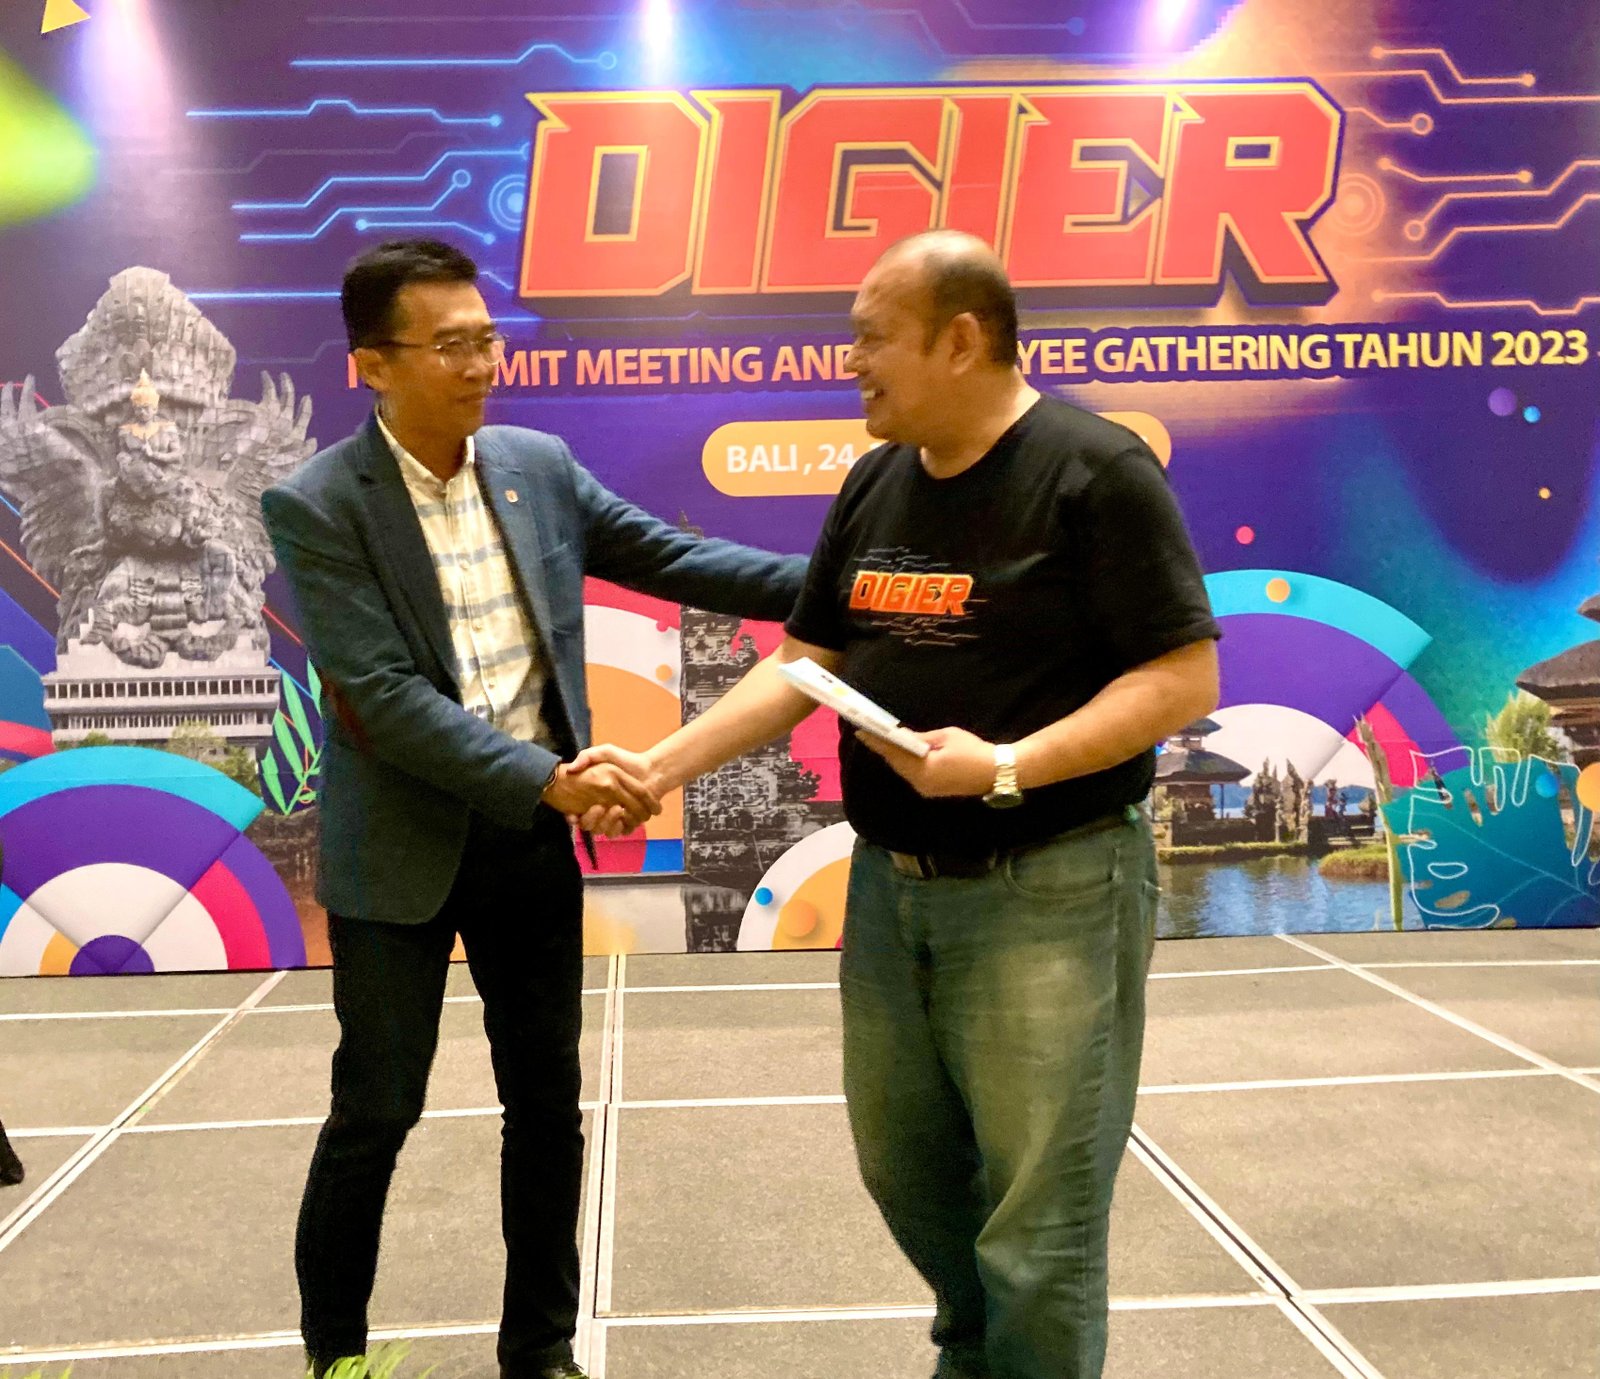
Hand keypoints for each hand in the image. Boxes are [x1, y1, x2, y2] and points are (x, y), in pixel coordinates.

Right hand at [562, 743, 668, 835]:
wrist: (652, 770)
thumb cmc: (628, 760)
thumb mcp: (605, 752)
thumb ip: (588, 756)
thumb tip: (572, 769)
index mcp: (596, 795)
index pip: (580, 810)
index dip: (573, 813)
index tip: (574, 811)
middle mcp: (604, 808)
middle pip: (592, 823)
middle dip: (593, 818)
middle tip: (599, 806)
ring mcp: (616, 817)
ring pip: (605, 829)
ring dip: (608, 822)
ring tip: (617, 808)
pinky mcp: (629, 823)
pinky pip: (621, 831)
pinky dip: (620, 826)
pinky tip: (623, 816)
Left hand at [856, 726, 997, 798]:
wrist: (996, 771)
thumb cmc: (972, 750)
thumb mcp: (946, 737)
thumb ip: (923, 738)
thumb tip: (903, 736)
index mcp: (924, 769)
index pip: (895, 754)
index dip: (877, 743)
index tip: (862, 732)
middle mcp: (921, 783)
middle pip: (897, 764)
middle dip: (884, 749)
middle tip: (870, 733)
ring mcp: (927, 790)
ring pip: (904, 771)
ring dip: (895, 757)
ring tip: (882, 741)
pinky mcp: (934, 791)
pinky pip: (914, 776)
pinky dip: (906, 765)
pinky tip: (901, 754)